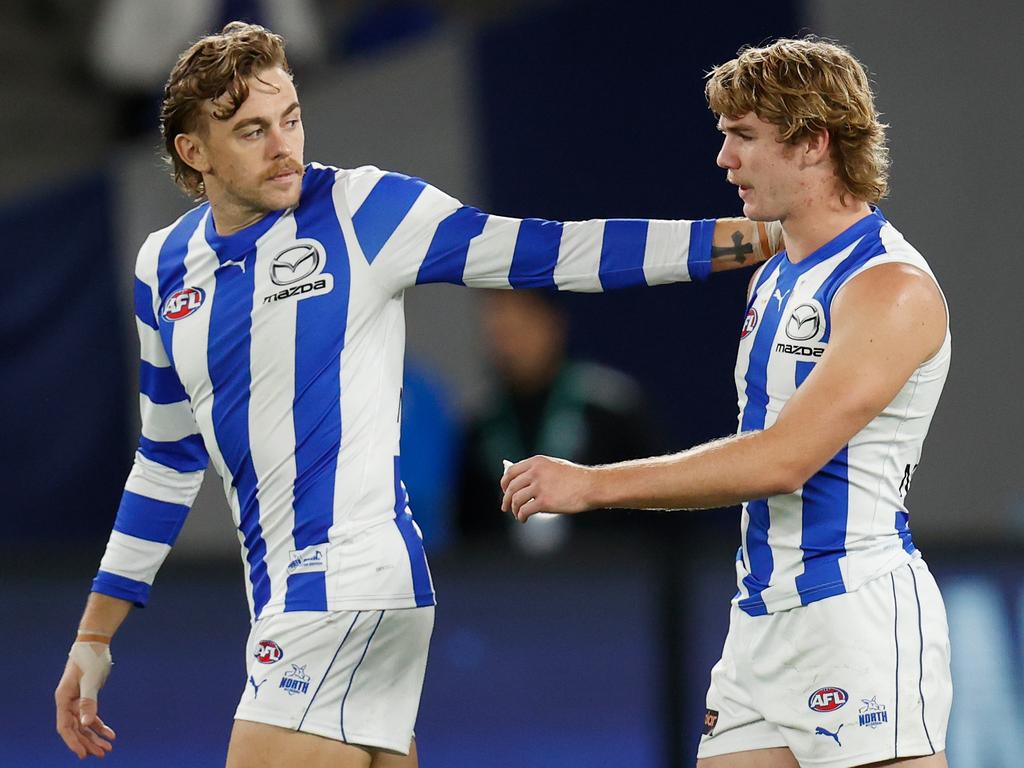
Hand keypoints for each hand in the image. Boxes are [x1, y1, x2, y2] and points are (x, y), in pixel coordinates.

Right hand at [55, 644, 116, 758]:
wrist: (95, 643)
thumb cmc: (90, 659)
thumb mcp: (91, 681)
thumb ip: (88, 703)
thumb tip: (86, 724)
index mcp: (63, 699)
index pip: (65, 727)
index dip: (73, 742)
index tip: (83, 754)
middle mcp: (67, 702)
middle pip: (75, 729)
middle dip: (87, 743)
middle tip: (102, 754)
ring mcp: (76, 701)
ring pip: (84, 725)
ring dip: (94, 737)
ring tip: (107, 748)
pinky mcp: (86, 698)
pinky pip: (91, 716)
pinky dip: (100, 726)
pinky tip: (110, 734)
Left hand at [500, 455, 595, 521]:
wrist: (591, 486)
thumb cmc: (575, 478)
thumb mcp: (554, 467)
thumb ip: (537, 472)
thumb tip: (519, 484)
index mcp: (536, 462)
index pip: (511, 471)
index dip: (505, 483)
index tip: (505, 491)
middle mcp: (535, 472)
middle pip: (511, 487)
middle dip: (506, 499)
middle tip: (505, 507)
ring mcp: (539, 487)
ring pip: (516, 500)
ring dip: (514, 509)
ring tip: (518, 515)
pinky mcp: (544, 502)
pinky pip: (525, 510)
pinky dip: (521, 516)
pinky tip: (524, 519)